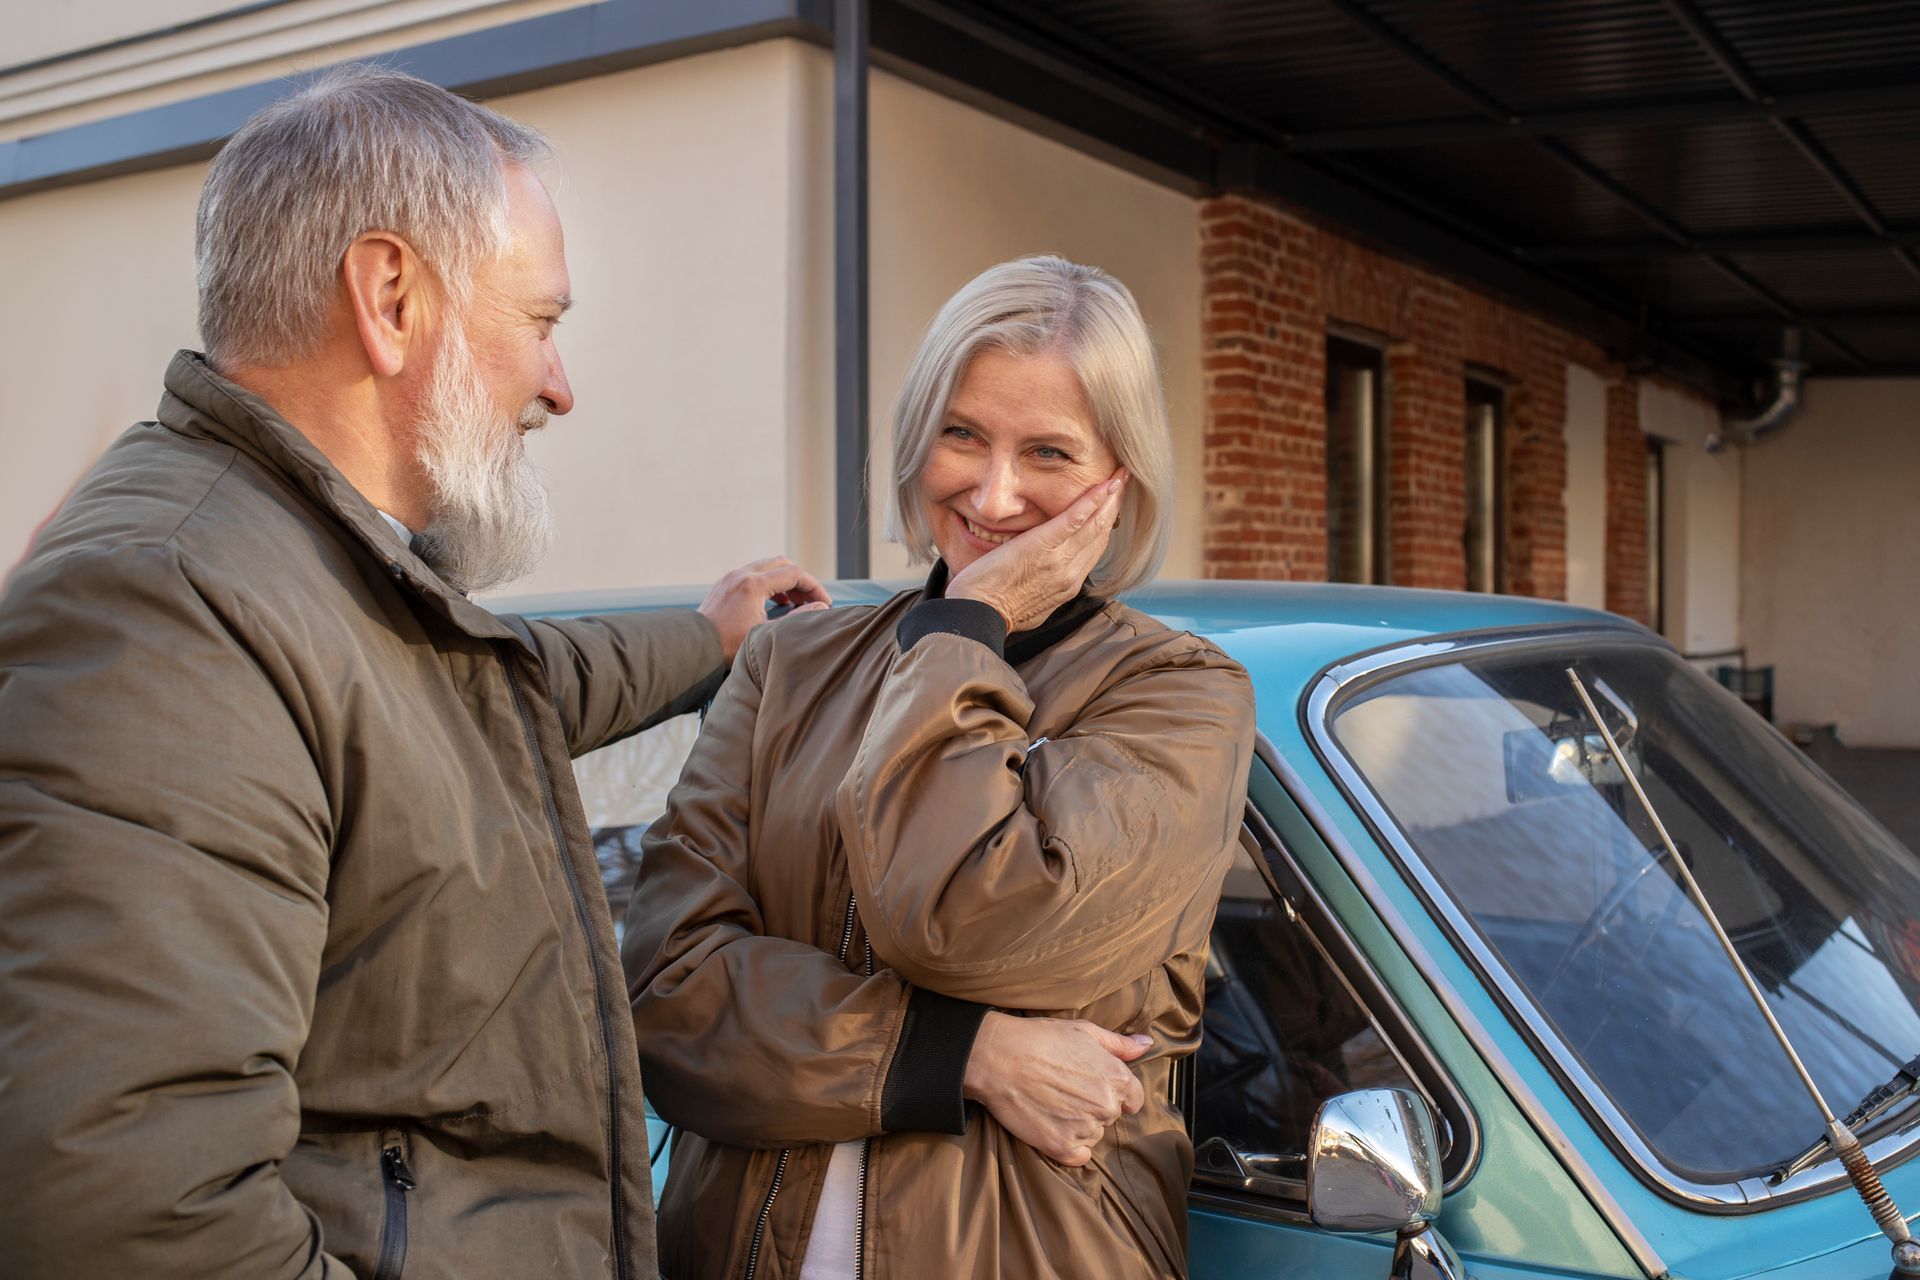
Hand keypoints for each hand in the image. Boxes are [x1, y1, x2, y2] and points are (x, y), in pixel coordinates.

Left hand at [697, 556, 830, 662]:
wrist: (693, 648)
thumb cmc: (728, 646)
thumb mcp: (769, 634)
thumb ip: (798, 618)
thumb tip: (821, 607)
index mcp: (753, 584)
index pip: (794, 574)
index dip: (814, 587)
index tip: (825, 603)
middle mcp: (742, 574)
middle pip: (782, 564)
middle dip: (801, 580)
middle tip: (812, 600)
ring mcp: (731, 577)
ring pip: (767, 567)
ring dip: (785, 581)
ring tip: (796, 603)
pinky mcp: (725, 583)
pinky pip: (754, 574)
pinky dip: (770, 583)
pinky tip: (776, 602)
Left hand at [947, 471, 1126, 631]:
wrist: (976, 615)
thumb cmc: (990, 610)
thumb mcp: (1027, 605)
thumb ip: (1041, 587)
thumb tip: (1040, 577)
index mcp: (1066, 585)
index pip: (1094, 550)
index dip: (1105, 525)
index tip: (1112, 506)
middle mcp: (1070, 574)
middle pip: (1100, 535)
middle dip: (1114, 506)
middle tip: (1123, 482)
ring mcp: (1059, 561)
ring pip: (1094, 525)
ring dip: (1110, 498)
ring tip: (1120, 476)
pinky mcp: (1043, 547)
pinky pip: (1074, 520)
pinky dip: (1092, 501)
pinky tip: (1104, 485)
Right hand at [962, 1012, 1148, 1165]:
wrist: (999, 1058)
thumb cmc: (1040, 1039)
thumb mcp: (1084, 1031)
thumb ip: (1120, 1044)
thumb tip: (1147, 1045)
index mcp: (1118, 1079)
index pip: (1134, 1099)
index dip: (1115, 1091)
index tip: (1093, 1085)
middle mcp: (1106, 1107)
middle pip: (1110, 1115)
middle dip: (1094, 1105)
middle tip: (1065, 1088)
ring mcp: (1085, 1129)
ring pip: (1093, 1134)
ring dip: (1080, 1124)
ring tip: (1053, 1102)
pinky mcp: (1061, 1147)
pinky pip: (1079, 1155)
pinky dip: (1068, 1144)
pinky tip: (1052, 1123)